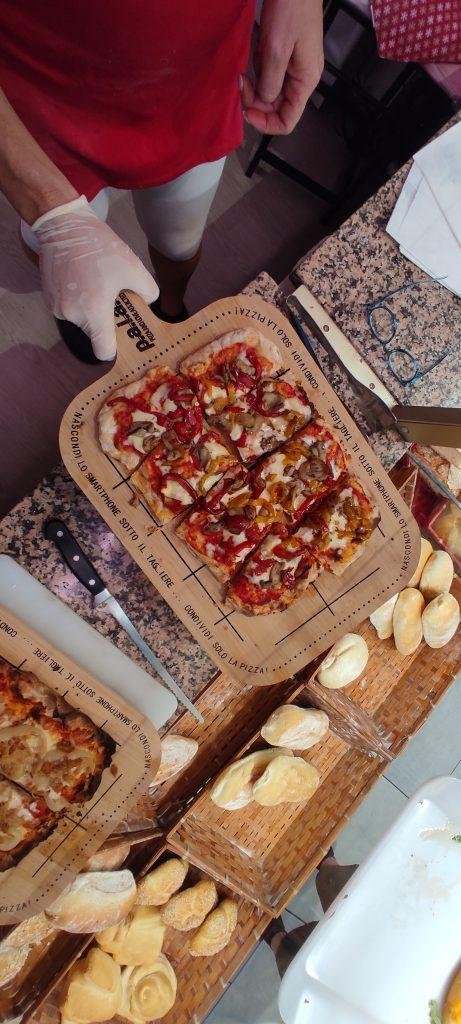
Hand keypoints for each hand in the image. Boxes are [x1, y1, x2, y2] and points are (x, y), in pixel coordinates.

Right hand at [34, 197, 158, 359]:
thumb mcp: (134, 268)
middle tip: (112, 296)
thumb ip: (148, 292)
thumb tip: (147, 303)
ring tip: (96, 282)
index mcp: (94, 313)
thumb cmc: (100, 248)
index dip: (115, 348)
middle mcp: (72, 315)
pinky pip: (69, 307)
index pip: (104, 352)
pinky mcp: (48, 298)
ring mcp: (57, 308)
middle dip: (104, 319)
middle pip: (94, 332)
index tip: (121, 335)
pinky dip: (77, 299)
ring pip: (81, 319)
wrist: (64, 226)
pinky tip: (82, 278)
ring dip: (90, 308)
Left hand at [241, 0, 323, 134]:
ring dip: (255, 84)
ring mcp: (294, 65)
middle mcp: (301, 77)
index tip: (246, 111)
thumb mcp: (276, 51)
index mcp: (305, 81)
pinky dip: (258, 69)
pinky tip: (253, 56)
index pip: (287, 121)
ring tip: (245, 68)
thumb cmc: (291, 9)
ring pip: (270, 90)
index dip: (265, 123)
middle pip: (276, 106)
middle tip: (240, 84)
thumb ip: (269, 83)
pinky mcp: (285, 53)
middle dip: (255, 101)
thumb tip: (263, 102)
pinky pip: (269, 72)